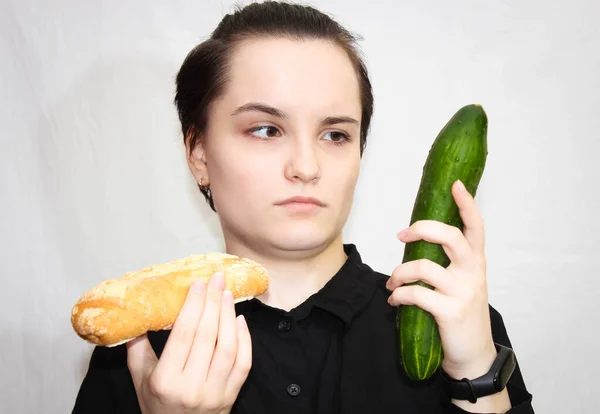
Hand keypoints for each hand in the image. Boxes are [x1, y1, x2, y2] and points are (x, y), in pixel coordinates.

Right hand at [126, 272, 251, 413]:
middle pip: (206, 336)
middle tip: (217, 279)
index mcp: (166, 380)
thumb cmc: (157, 406)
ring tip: (227, 295)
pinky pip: (243, 363)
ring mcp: (215, 392)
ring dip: (228, 316)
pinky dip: (244, 339)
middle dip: (213, 302)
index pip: (183, 335)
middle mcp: (192, 386)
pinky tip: (240, 320)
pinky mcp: (232, 395)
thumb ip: (137, 348)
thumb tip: (136, 313)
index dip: (193, 305)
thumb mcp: (140, 380)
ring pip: (227, 347)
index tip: (198, 284)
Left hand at [386, 180, 496, 379]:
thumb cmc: (462, 315)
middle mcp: (473, 273)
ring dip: (400, 273)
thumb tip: (416, 241)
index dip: (466, 204)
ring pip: (424, 267)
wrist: (474, 356)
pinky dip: (399, 295)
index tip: (456, 185)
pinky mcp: (450, 311)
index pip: (476, 227)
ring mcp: (463, 292)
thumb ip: (448, 263)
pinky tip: (394, 301)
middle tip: (402, 235)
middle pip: (451, 237)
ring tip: (393, 283)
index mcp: (476, 263)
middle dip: (422, 229)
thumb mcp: (463, 284)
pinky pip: (416, 294)